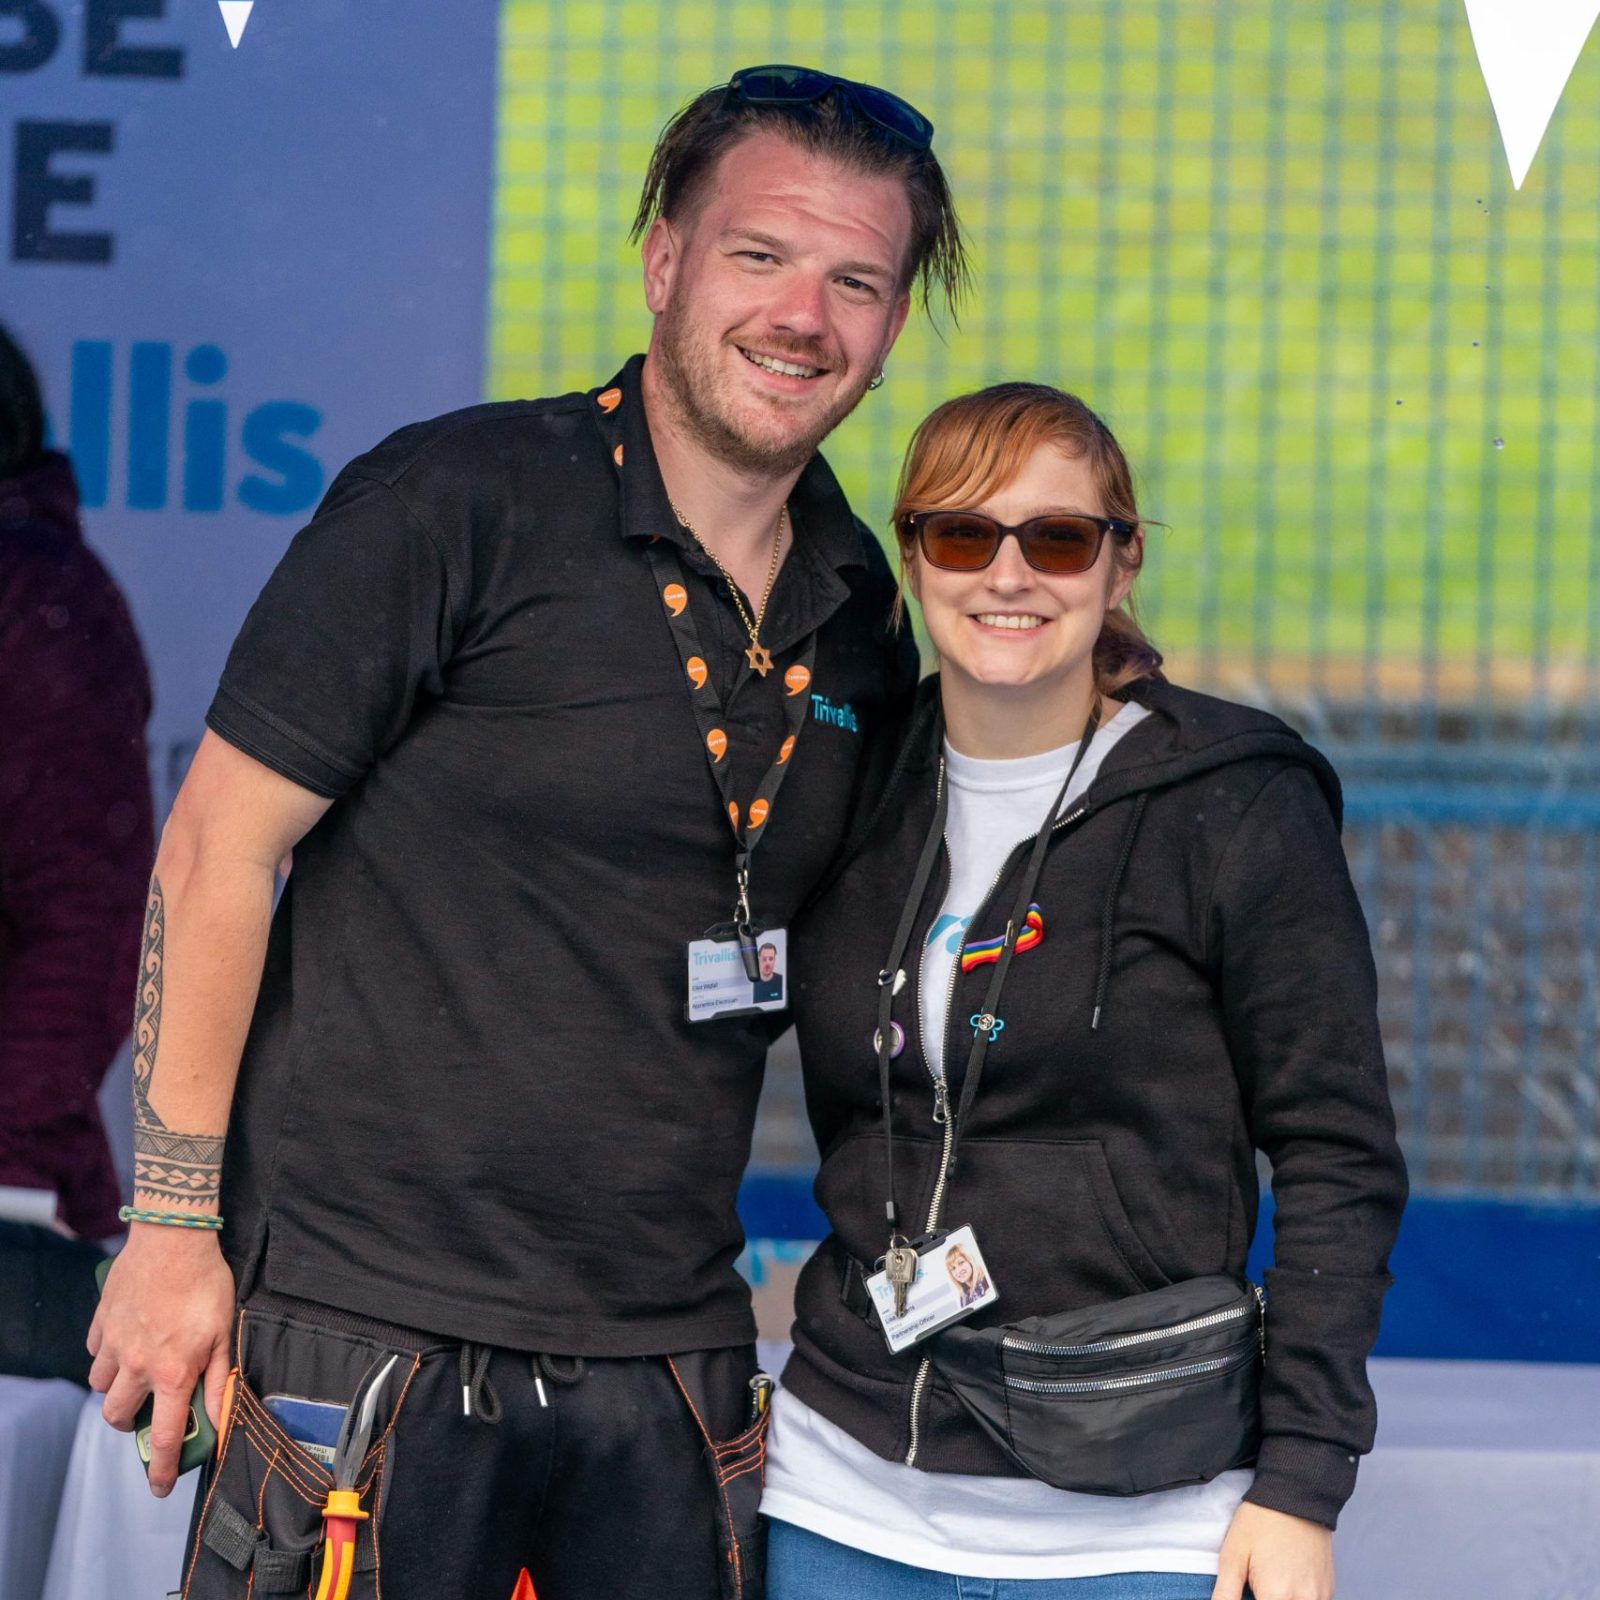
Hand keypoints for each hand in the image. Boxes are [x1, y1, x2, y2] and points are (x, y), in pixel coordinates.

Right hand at [87, 1226, 234, 1496]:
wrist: (174, 1238)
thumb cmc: (206, 1283)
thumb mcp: (225, 1332)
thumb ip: (221, 1377)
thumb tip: (223, 1415)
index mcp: (173, 1372)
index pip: (167, 1436)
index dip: (164, 1469)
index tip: (162, 1488)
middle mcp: (137, 1365)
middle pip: (119, 1417)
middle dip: (131, 1423)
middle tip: (147, 1411)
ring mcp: (114, 1344)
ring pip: (101, 1386)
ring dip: (116, 1388)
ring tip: (137, 1372)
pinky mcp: (101, 1322)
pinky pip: (95, 1351)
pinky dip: (107, 1354)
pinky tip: (126, 1340)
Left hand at [1212, 1501, 1333, 1599]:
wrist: (1295, 1495)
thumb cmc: (1259, 1522)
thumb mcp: (1233, 1554)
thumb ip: (1226, 1594)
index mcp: (1276, 1596)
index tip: (1250, 1593)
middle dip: (1267, 1599)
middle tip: (1257, 1585)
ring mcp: (1320, 1597)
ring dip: (1281, 1599)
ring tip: (1270, 1582)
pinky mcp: (1329, 1589)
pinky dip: (1299, 1599)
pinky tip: (1287, 1582)